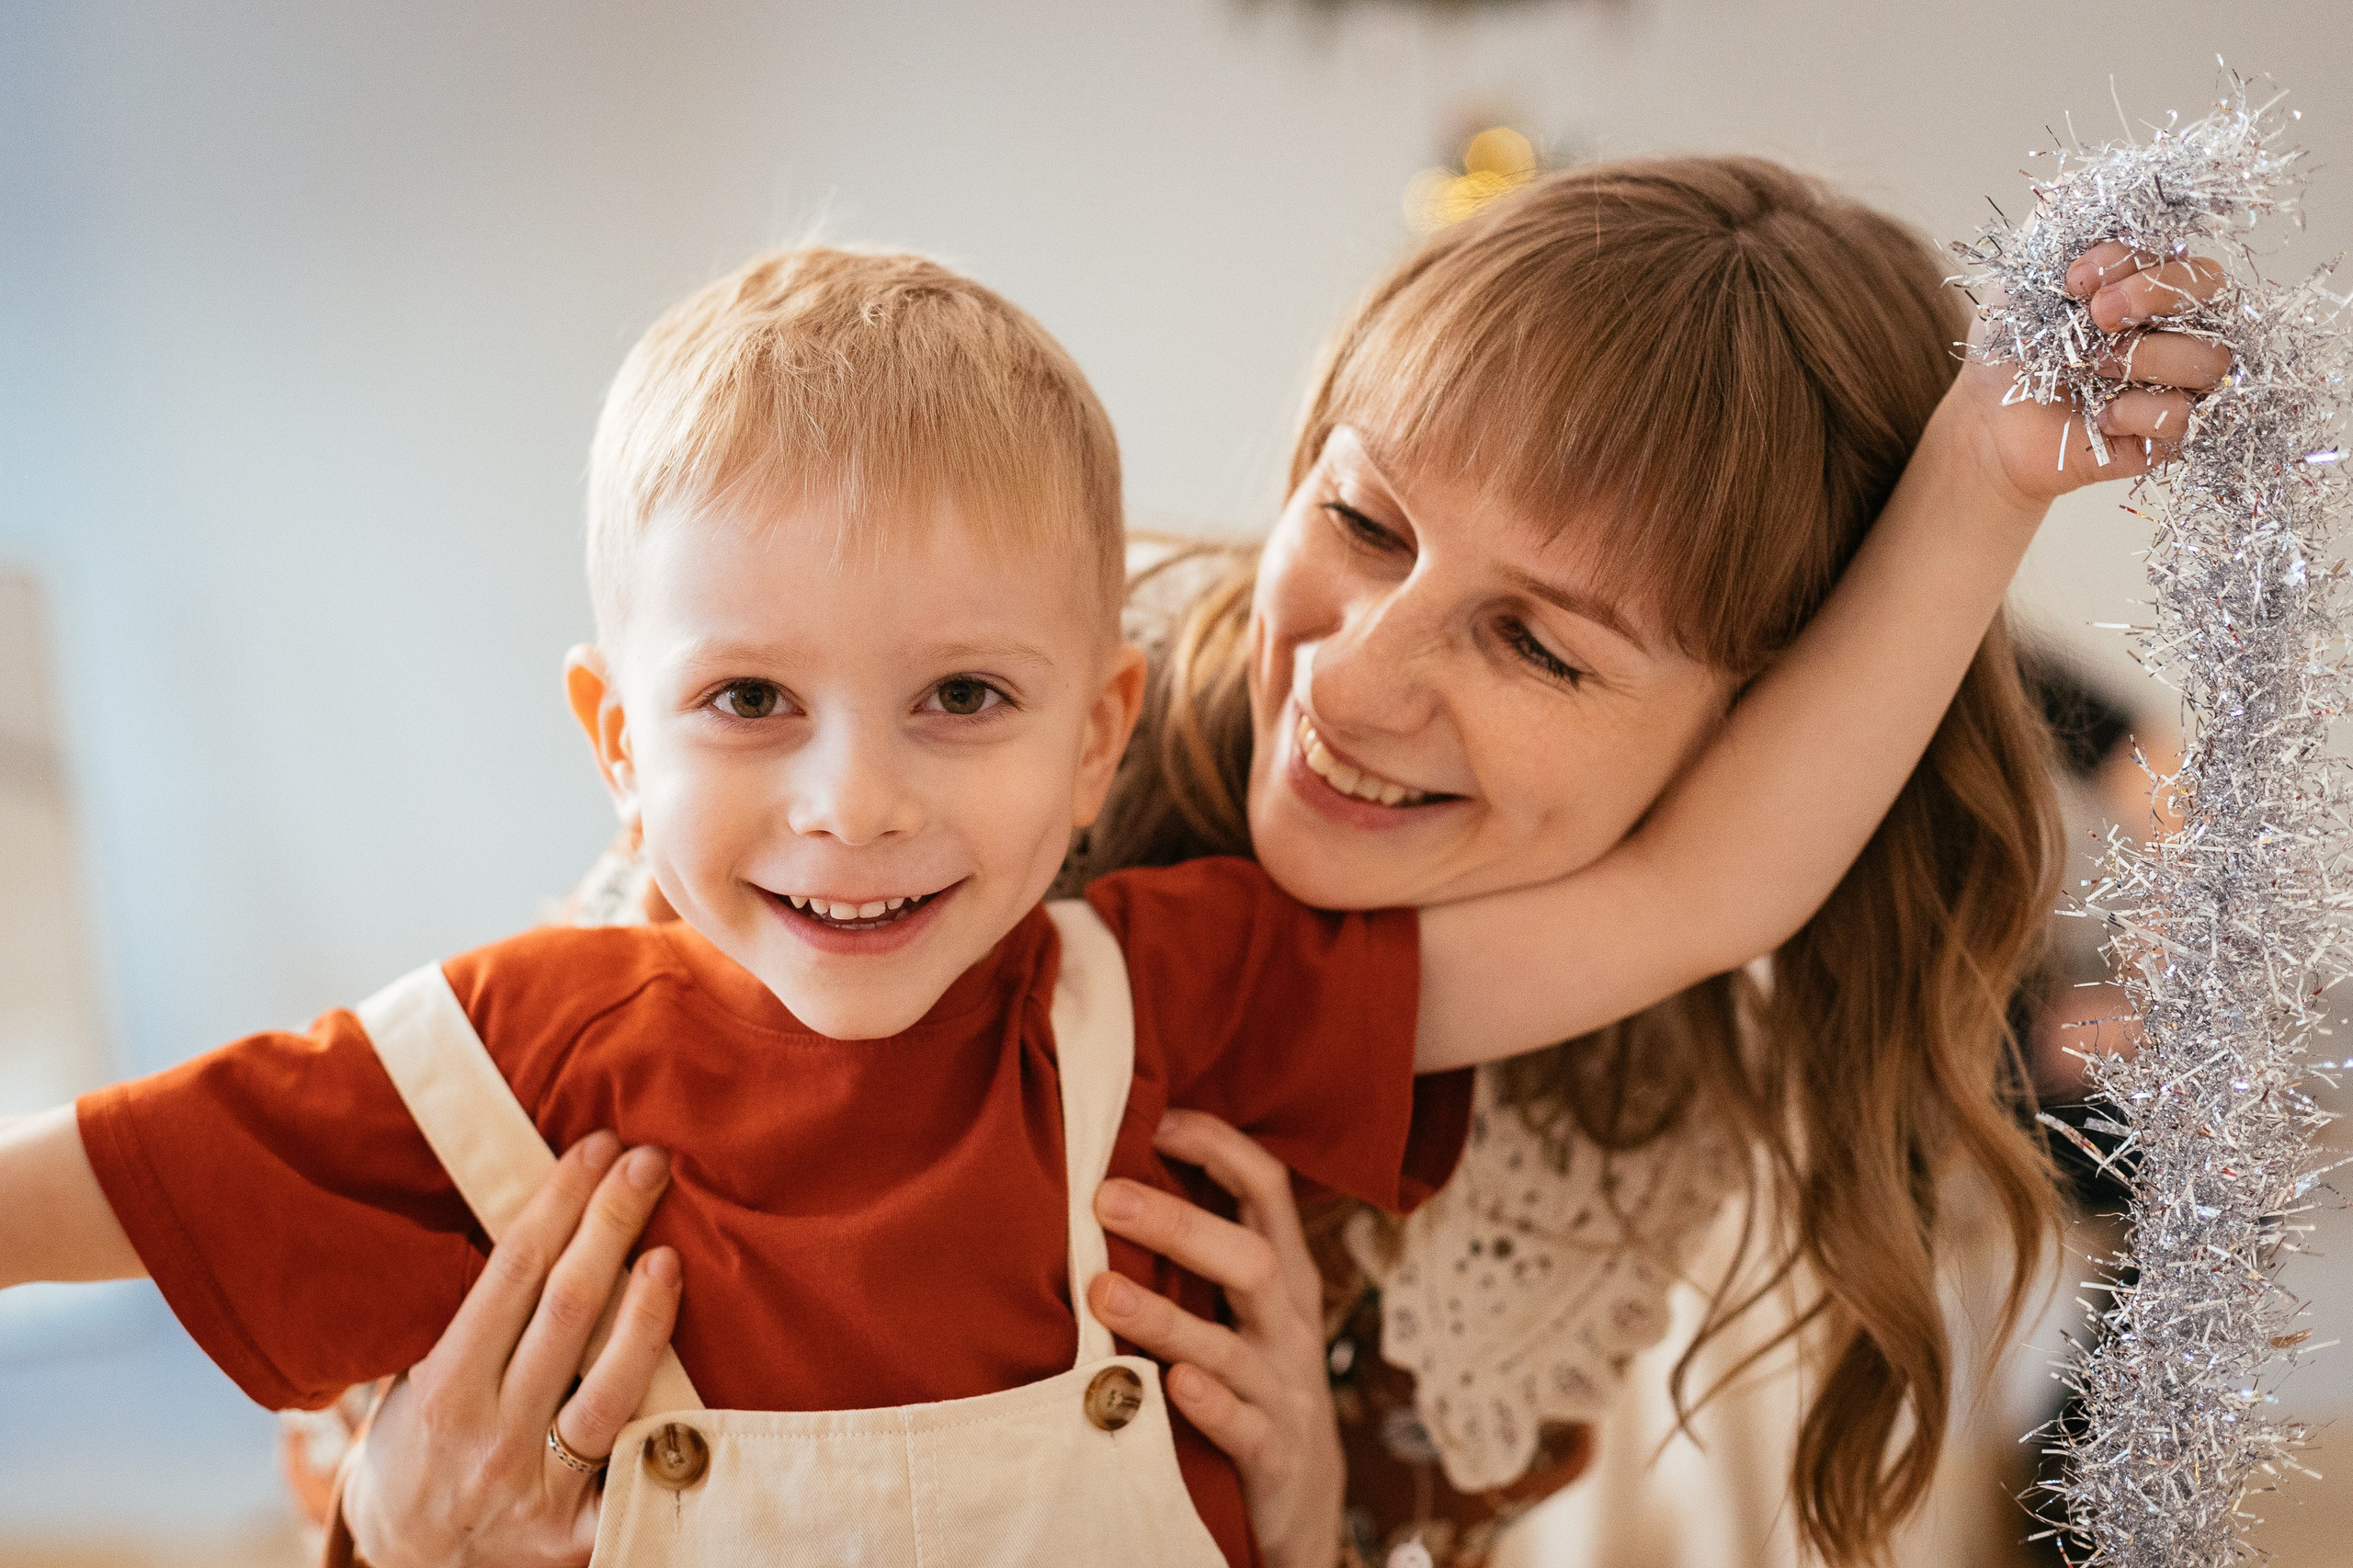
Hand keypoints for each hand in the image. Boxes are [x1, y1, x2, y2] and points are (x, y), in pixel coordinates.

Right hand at [341, 1131, 680, 1567]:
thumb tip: (534, 1206)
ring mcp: (542, 1486)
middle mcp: (493, 1435)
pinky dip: (667, 1413)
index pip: (513, 1271)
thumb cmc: (419, 1444)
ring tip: (670, 1251)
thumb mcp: (414, 1376)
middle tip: (649, 1161)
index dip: (559, 1201)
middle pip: (570, 1309)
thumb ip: (472, 1313)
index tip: (595, 1147)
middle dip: (611, 1222)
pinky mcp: (583, 1529)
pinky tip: (700, 1366)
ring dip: (648, 1311)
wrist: (413, 1561)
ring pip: (613, 1385)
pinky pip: (637, 1460)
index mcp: (442, 1388)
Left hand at [1086, 1111, 1341, 1567]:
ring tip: (1102, 1291)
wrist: (1302, 1501)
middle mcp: (1289, 1325)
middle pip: (1249, 1258)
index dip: (1215, 1146)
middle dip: (1179, 1223)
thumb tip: (1114, 1170)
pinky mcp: (1273, 1456)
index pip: (1265, 1188)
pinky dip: (1208, 1404)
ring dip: (1166, 1318)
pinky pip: (1243, 1428)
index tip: (1150, 1119)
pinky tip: (1169, 1385)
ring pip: (1233, 1346)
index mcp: (1284, 1275)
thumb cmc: (1251, 1380)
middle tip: (1102, 1197)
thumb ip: (1198, 1252)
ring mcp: (1284, 1391)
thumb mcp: (1241, 1309)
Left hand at [1954, 240, 2232, 507]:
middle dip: (2149, 295)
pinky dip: (2139, 412)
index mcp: (2151, 281)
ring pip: (2210, 357)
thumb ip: (2060, 222)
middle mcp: (2178, 325)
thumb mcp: (2024, 273)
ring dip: (2143, 357)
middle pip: (2213, 291)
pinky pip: (2188, 416)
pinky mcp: (2174, 433)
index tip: (2073, 278)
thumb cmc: (2013, 346)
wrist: (1986, 423)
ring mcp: (2181, 380)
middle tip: (2095, 316)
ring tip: (2091, 368)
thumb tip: (2094, 176)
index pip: (2180, 250)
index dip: (2131, 258)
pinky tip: (2100, 415)